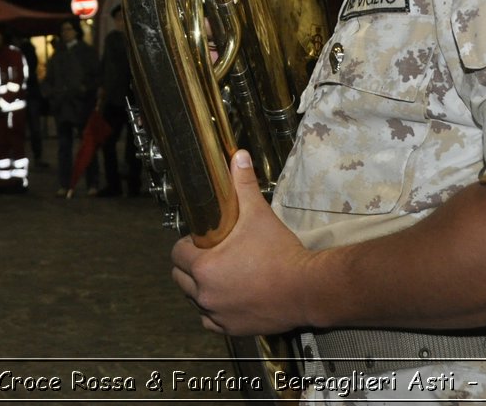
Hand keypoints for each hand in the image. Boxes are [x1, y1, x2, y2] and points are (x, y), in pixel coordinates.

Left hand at [170, 149, 313, 336]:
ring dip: (201, 288)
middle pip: (180, 278)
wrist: (308, 288)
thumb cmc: (281, 253)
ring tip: (222, 274)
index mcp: (204, 267)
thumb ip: (243, 184)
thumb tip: (238, 157)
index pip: (177, 253)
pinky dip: (215, 310)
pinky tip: (229, 296)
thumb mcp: (259, 214)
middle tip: (211, 255)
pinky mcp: (232, 328)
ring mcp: (217, 313)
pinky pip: (210, 320)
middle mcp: (205, 293)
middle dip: (191, 266)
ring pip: (194, 299)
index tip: (203, 240)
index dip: (188, 244)